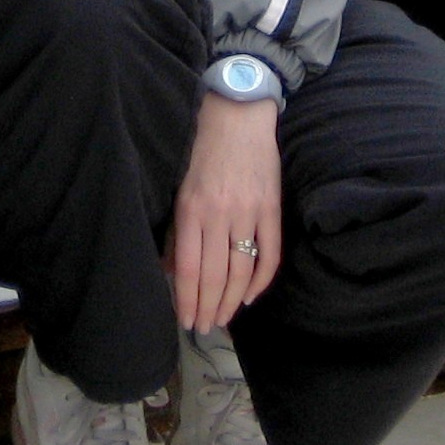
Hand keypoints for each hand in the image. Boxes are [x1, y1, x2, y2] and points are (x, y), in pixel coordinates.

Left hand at [169, 94, 282, 333]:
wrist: (239, 115)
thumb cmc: (202, 151)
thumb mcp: (180, 188)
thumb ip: (177, 231)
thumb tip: (173, 272)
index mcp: (191, 209)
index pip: (190, 268)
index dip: (188, 299)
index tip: (186, 320)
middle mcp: (220, 214)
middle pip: (215, 275)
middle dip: (209, 308)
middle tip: (205, 328)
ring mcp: (249, 213)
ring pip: (242, 270)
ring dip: (233, 301)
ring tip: (224, 319)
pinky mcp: (272, 209)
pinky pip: (270, 253)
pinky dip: (261, 280)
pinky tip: (250, 296)